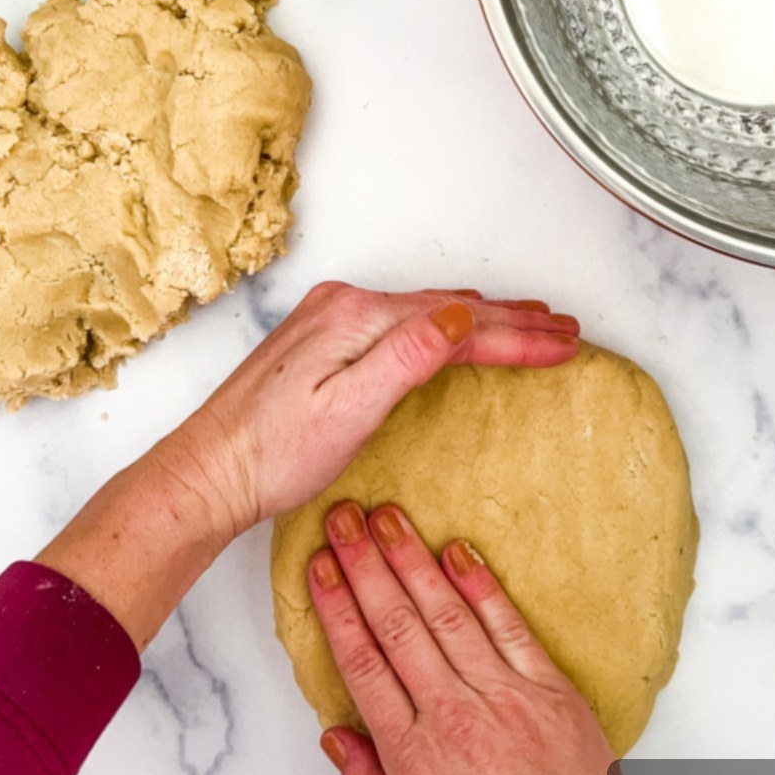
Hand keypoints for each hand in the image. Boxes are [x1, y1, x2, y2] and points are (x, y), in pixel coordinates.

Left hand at [36, 283, 577, 653]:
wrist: (210, 469)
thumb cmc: (272, 455)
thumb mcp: (347, 412)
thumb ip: (405, 359)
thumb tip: (461, 317)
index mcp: (357, 318)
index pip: (459, 322)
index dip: (517, 336)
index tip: (565, 345)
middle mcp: (346, 305)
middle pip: (450, 308)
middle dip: (513, 319)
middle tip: (565, 328)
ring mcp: (335, 317)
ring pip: (430, 310)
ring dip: (486, 316)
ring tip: (532, 321)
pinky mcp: (326, 335)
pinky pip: (407, 318)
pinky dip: (448, 321)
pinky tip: (460, 325)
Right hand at [308, 501, 620, 774]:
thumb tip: (334, 733)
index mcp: (414, 755)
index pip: (362, 663)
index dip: (337, 608)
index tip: (320, 567)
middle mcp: (455, 717)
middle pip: (397, 625)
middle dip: (364, 566)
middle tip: (342, 519)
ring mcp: (505, 698)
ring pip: (447, 614)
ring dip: (412, 559)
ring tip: (386, 516)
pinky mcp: (550, 689)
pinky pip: (510, 626)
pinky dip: (482, 585)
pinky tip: (457, 550)